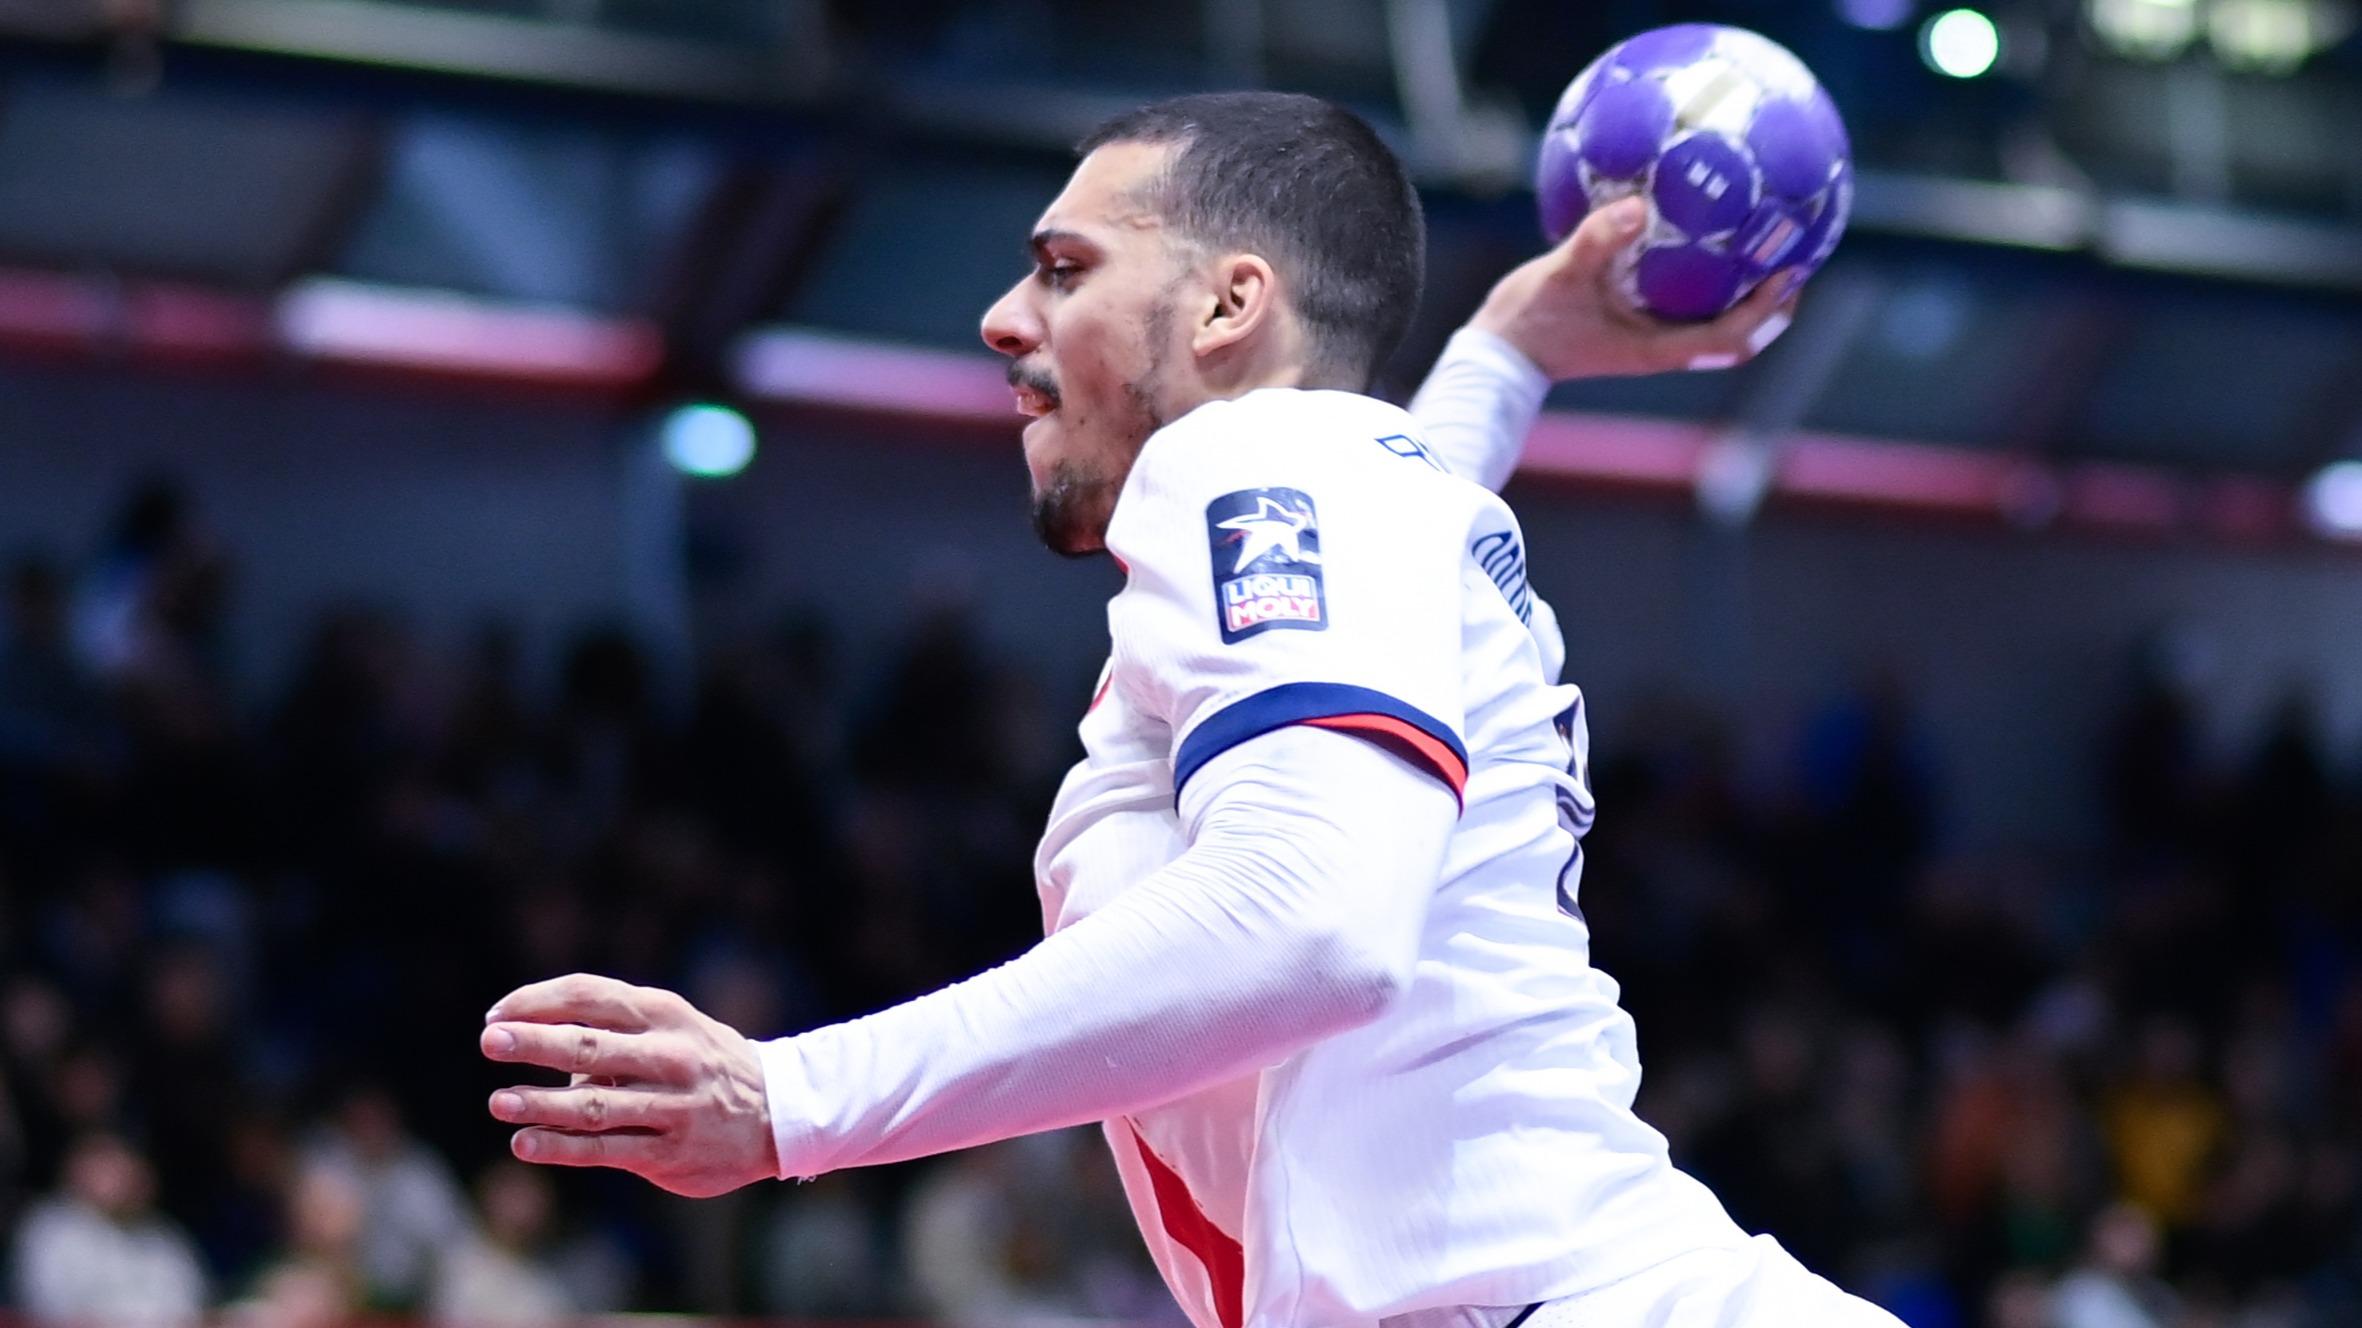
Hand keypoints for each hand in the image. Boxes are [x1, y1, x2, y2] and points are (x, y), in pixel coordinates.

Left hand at [481, 973, 777, 1196]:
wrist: (778, 1113)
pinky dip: (560, 1147)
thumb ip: (613, 1030)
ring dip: (540, 1103)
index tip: (498, 1014)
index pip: (591, 995)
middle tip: (490, 1041)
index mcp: (665, 1014)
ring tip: (499, 1102)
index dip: (539, 1001)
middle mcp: (669, 1056)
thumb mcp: (672, 1028)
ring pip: (593, 1105)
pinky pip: (605, 1149)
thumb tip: (540, 1042)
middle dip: (535, 1042)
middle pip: (590, 1045)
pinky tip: (525, 1143)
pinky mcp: (670, 1152)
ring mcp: (672, 1106)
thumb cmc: (704, 1062)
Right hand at [1469, 197, 1799, 380]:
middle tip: (1796, 258)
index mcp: (1657, 347)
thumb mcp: (1561, 274)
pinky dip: (1709, 284)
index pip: (1731, 336)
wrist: (1500, 353)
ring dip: (1746, 295)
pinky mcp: (1636, 328)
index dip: (1766, 308)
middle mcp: (1663, 347)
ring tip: (1764, 251)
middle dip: (1773, 305)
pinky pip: (1690, 308)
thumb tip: (1637, 206)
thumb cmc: (1530, 321)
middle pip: (1739, 336)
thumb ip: (1598, 240)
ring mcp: (1651, 340)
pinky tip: (1703, 245)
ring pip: (1718, 324)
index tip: (1789, 272)